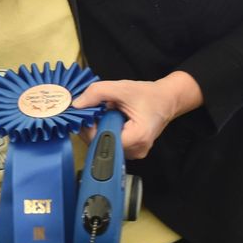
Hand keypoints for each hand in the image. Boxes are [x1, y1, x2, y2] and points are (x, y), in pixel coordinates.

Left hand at [72, 72, 201, 160]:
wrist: (167, 100)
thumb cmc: (148, 94)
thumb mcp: (121, 88)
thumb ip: (97, 93)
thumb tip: (76, 105)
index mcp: (136, 137)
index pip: (101, 140)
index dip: (88, 127)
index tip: (86, 112)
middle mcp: (136, 151)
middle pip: (101, 145)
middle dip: (93, 127)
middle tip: (95, 110)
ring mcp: (134, 154)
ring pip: (104, 145)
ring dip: (99, 129)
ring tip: (106, 114)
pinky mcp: (132, 151)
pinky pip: (111, 144)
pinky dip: (106, 132)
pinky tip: (111, 120)